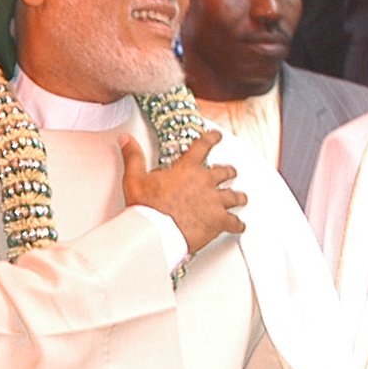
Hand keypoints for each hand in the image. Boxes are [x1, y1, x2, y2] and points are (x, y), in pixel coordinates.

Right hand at [121, 130, 245, 253]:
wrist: (156, 232)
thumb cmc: (148, 207)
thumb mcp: (135, 178)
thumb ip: (133, 156)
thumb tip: (126, 140)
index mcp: (187, 169)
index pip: (203, 146)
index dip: (212, 138)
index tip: (216, 136)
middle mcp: (205, 182)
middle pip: (225, 172)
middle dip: (228, 171)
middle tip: (230, 171)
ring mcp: (214, 202)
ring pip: (234, 196)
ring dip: (238, 196)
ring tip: (241, 197)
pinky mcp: (219, 221)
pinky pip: (234, 222)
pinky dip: (237, 224)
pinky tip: (239, 225)